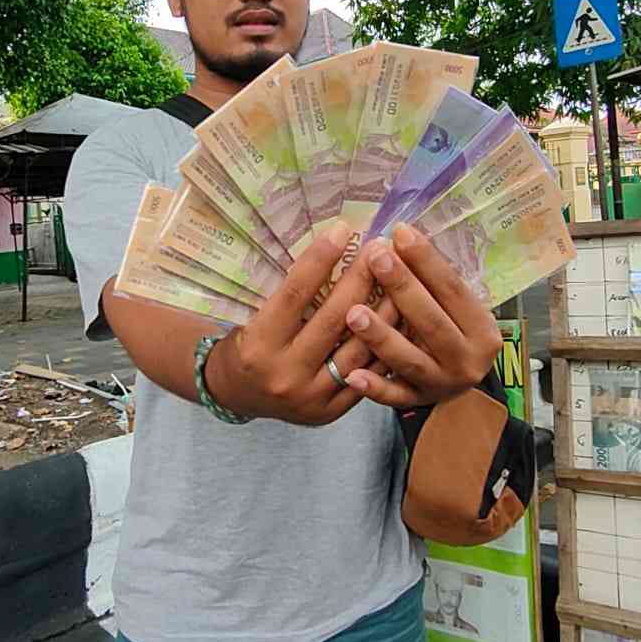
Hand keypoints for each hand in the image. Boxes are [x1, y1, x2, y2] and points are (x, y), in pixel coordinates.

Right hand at [206, 222, 398, 425]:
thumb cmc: (247, 344)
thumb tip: (333, 247)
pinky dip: (386, 346)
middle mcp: (285, 375)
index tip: (344, 230)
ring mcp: (311, 398)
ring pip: (359, 349)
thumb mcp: (254, 316)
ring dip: (385, 311)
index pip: (295, 294)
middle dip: (361, 278)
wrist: (238, 395)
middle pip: (334, 319)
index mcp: (258, 345)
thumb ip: (291, 294)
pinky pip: (368, 376)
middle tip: (381, 249)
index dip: (320, 259)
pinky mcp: (331, 411)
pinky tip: (402, 319)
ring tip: (402, 279)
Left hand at [340, 224, 500, 406]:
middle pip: (431, 322)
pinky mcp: (417, 403)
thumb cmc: (451, 328)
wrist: (457, 380)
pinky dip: (374, 387)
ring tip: (354, 313)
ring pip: (410, 360)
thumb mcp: (453, 306)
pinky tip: (352, 374)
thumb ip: (432, 281)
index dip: (427, 260)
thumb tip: (398, 236)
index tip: (400, 232)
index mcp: (481, 329)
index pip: (453, 290)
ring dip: (381, 337)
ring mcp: (442, 384)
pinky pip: (394, 397)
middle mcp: (467, 360)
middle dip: (402, 288)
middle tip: (375, 258)